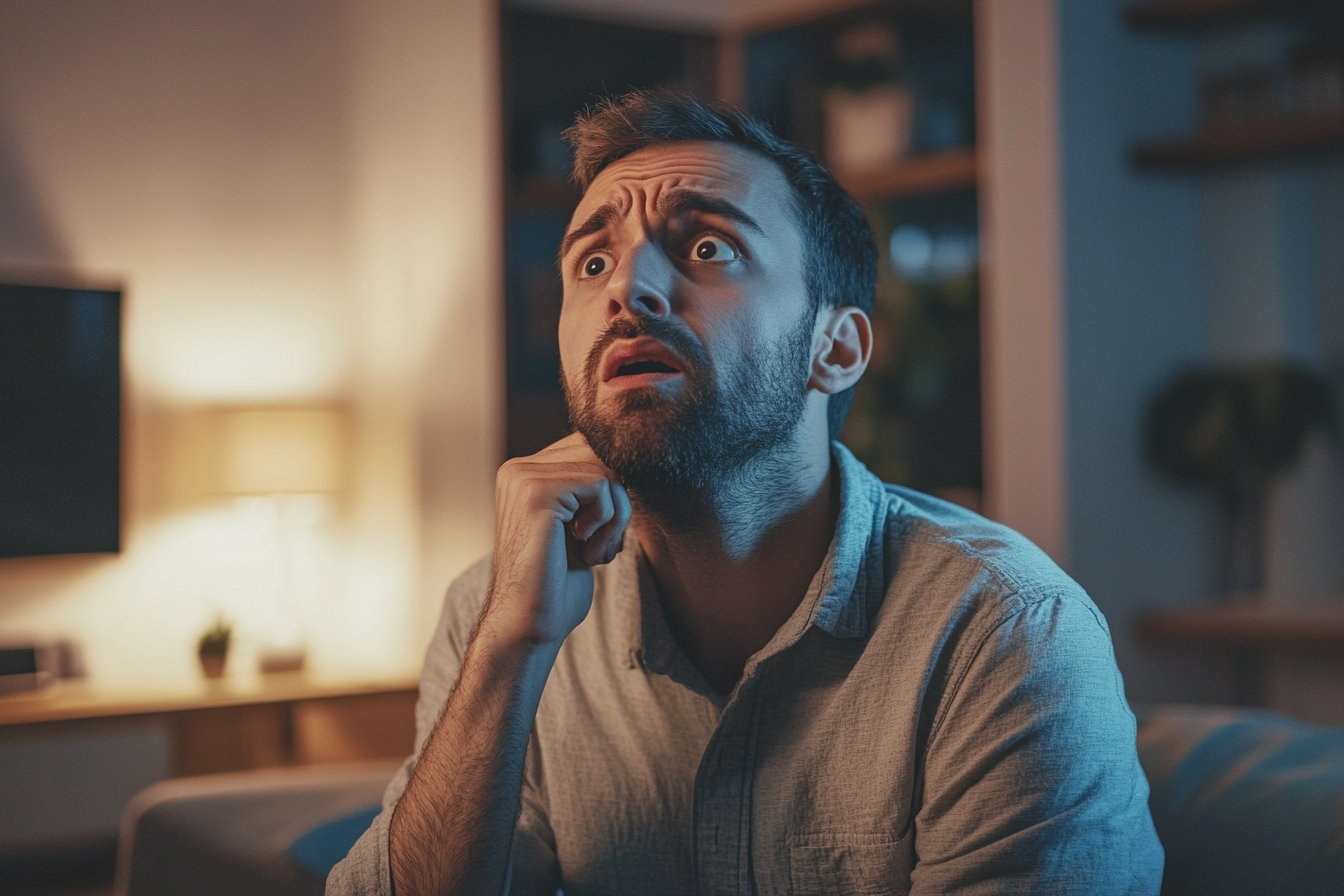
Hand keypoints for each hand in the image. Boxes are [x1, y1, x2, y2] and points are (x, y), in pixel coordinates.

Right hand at [484, 432, 630, 646]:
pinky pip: (601, 485)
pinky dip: (607, 522)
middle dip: (616, 501)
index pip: (589, 451)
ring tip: (594, 551)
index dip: (609, 493)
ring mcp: (523, 478)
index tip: (596, 535)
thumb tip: (628, 459)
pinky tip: (586, 552)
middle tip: (602, 543)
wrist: (530, 625)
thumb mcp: (578, 525)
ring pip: (605, 470)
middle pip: (600, 455)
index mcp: (523, 474)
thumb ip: (590, 491)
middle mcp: (517, 470)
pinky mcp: (537, 493)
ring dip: (615, 517)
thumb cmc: (557, 584)